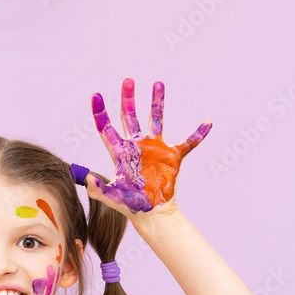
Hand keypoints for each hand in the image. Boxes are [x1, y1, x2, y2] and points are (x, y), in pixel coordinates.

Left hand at [87, 78, 211, 217]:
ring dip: (157, 102)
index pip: (107, 128)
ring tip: (158, 84)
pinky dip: (198, 134)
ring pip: (156, 119)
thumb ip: (96, 188)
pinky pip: (188, 142)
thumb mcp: (110, 197)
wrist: (152, 215)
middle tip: (128, 80)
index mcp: (120, 153)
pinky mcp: (172, 157)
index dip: (100, 112)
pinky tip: (208, 123)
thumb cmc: (129, 206)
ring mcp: (155, 149)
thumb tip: (86, 178)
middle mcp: (136, 146)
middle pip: (130, 116)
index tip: (96, 95)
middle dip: (128, 98)